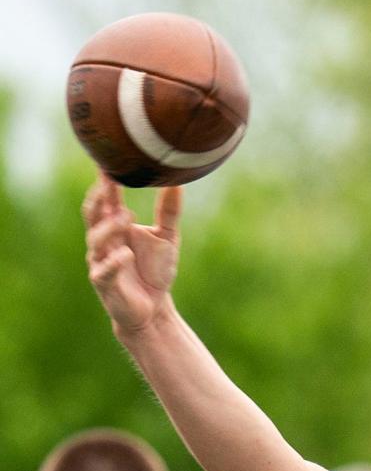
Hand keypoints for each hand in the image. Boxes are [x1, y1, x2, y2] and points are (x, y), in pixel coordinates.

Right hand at [83, 174, 181, 334]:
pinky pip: (104, 271)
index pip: (106, 199)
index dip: (105, 181)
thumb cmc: (155, 272)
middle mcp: (103, 241)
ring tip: (125, 216)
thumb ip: (169, 211)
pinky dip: (114, 262)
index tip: (108, 160)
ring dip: (109, 227)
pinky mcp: (105, 285)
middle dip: (98, 198)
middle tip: (110, 182)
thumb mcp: (167, 238)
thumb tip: (177, 180)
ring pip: (96, 240)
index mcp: (115, 226)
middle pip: (92, 214)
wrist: (154, 310)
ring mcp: (101, 262)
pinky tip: (125, 254)